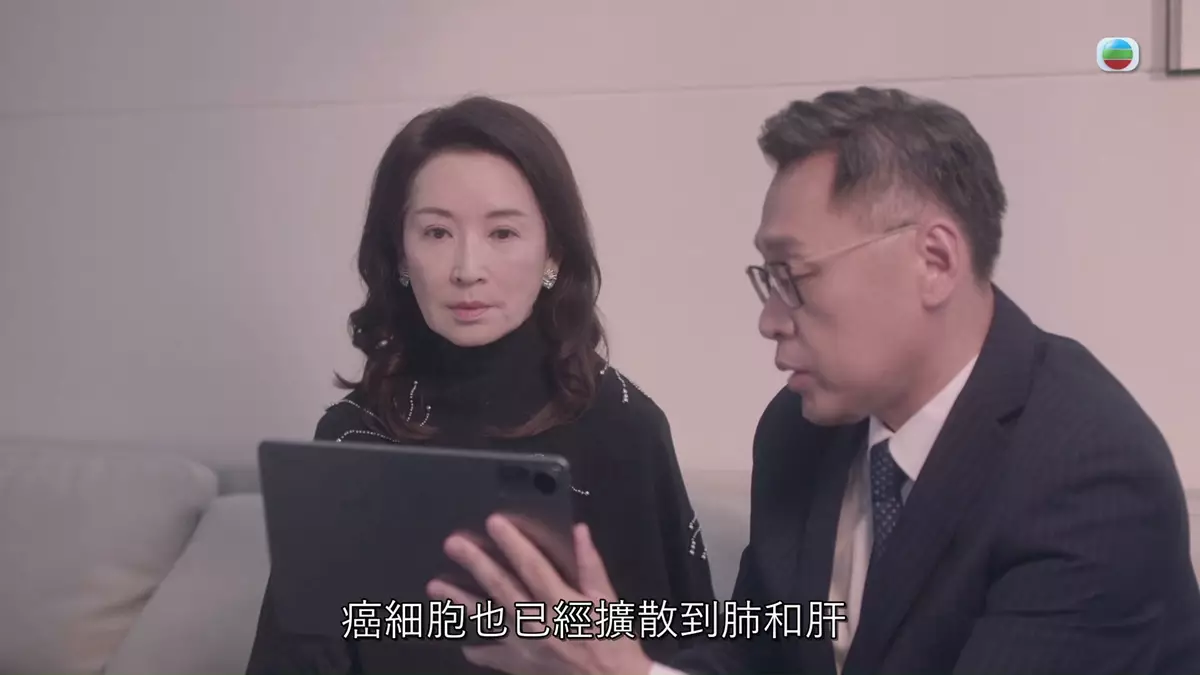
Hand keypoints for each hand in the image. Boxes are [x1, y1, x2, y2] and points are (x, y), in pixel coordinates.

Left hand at [427, 515, 653, 674]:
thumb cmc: (613, 641)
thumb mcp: (608, 601)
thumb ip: (591, 565)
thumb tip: (579, 530)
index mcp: (561, 603)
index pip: (531, 565)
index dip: (512, 543)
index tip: (493, 522)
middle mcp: (537, 623)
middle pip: (501, 587)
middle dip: (475, 563)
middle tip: (453, 544)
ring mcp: (525, 646)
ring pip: (488, 618)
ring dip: (460, 601)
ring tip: (435, 587)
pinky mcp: (521, 666)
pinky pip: (492, 656)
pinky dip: (476, 648)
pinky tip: (462, 641)